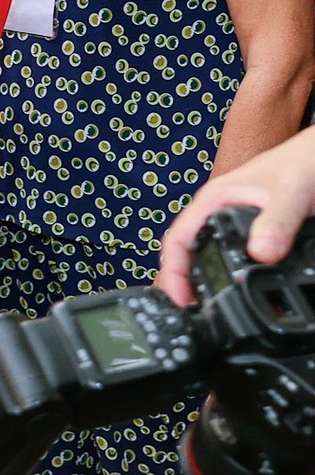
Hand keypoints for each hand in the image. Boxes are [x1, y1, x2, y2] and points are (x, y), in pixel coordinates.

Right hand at [160, 131, 314, 304]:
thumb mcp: (291, 192)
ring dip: (206, 280)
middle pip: (189, 252)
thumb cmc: (306, 159)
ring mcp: (239, 221)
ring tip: (210, 308)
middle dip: (185, 283)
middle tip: (193, 315)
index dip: (173, 274)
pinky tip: (242, 290)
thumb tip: (262, 255)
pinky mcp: (259, 230)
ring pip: (211, 255)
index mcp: (216, 200)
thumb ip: (277, 221)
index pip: (178, 240)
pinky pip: (236, 257)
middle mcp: (221, 211)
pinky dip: (232, 276)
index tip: (181, 302)